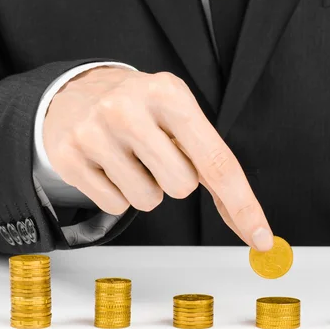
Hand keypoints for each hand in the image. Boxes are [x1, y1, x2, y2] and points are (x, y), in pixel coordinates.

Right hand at [43, 66, 273, 250]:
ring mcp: (94, 133)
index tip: (260, 237)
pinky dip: (118, 193)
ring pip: (147, 201)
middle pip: (182, 187)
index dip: (243, 203)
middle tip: (155, 153)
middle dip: (175, 179)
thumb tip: (246, 219)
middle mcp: (128, 109)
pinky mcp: (69, 157)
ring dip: (145, 187)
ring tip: (129, 157)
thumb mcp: (178, 113)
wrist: (76, 91)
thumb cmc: (140, 107)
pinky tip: (107, 163)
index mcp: (169, 94)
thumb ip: (211, 159)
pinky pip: (115, 206)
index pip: (216, 160)